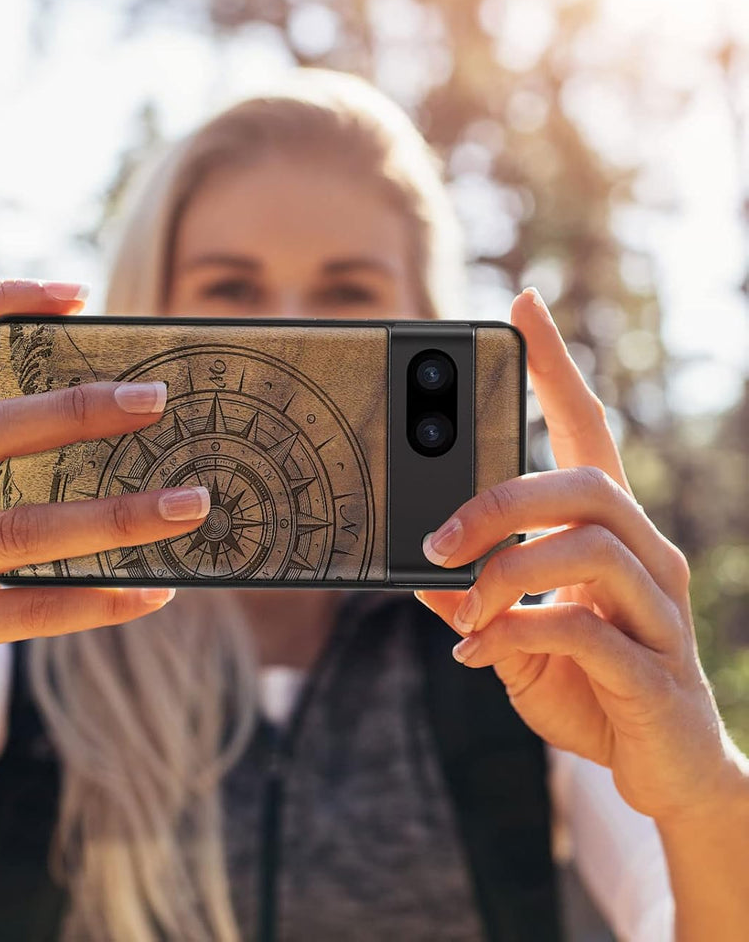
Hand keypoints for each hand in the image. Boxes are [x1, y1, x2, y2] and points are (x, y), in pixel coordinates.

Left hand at [414, 287, 743, 823]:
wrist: (662, 770)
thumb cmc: (586, 683)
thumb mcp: (512, 632)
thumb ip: (471, 596)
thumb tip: (413, 567)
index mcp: (608, 532)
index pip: (587, 429)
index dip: (556, 366)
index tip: (522, 305)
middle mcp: (646, 555)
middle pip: (585, 483)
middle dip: (499, 502)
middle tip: (435, 539)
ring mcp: (659, 611)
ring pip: (589, 547)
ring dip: (504, 573)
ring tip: (460, 607)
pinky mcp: (656, 671)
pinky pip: (585, 629)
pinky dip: (518, 632)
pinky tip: (480, 652)